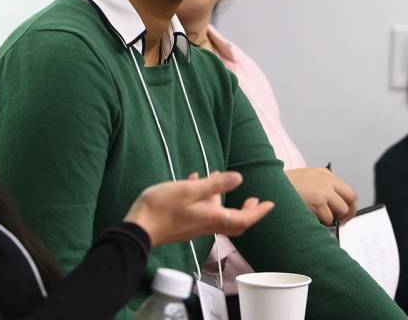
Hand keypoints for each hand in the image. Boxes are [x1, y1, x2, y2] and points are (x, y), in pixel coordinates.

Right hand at [124, 171, 274, 247]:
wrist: (138, 229)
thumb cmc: (161, 208)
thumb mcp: (189, 190)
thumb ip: (214, 184)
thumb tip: (239, 178)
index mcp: (212, 218)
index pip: (243, 219)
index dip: (258, 212)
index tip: (269, 204)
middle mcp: (206, 225)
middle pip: (233, 222)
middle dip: (246, 211)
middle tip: (253, 199)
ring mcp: (194, 226)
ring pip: (216, 214)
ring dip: (221, 198)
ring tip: (218, 177)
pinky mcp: (182, 225)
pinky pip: (200, 211)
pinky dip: (203, 198)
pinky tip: (194, 180)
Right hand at [285, 167, 357, 225]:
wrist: (269, 184)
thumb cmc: (284, 185)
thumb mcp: (306, 178)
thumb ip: (322, 187)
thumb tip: (334, 205)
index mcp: (325, 174)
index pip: (348, 190)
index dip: (349, 204)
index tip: (346, 213)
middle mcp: (327, 181)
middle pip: (350, 199)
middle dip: (348, 213)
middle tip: (341, 221)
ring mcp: (323, 191)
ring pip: (340, 211)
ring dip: (331, 218)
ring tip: (317, 217)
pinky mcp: (317, 202)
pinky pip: (327, 218)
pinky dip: (320, 221)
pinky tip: (309, 216)